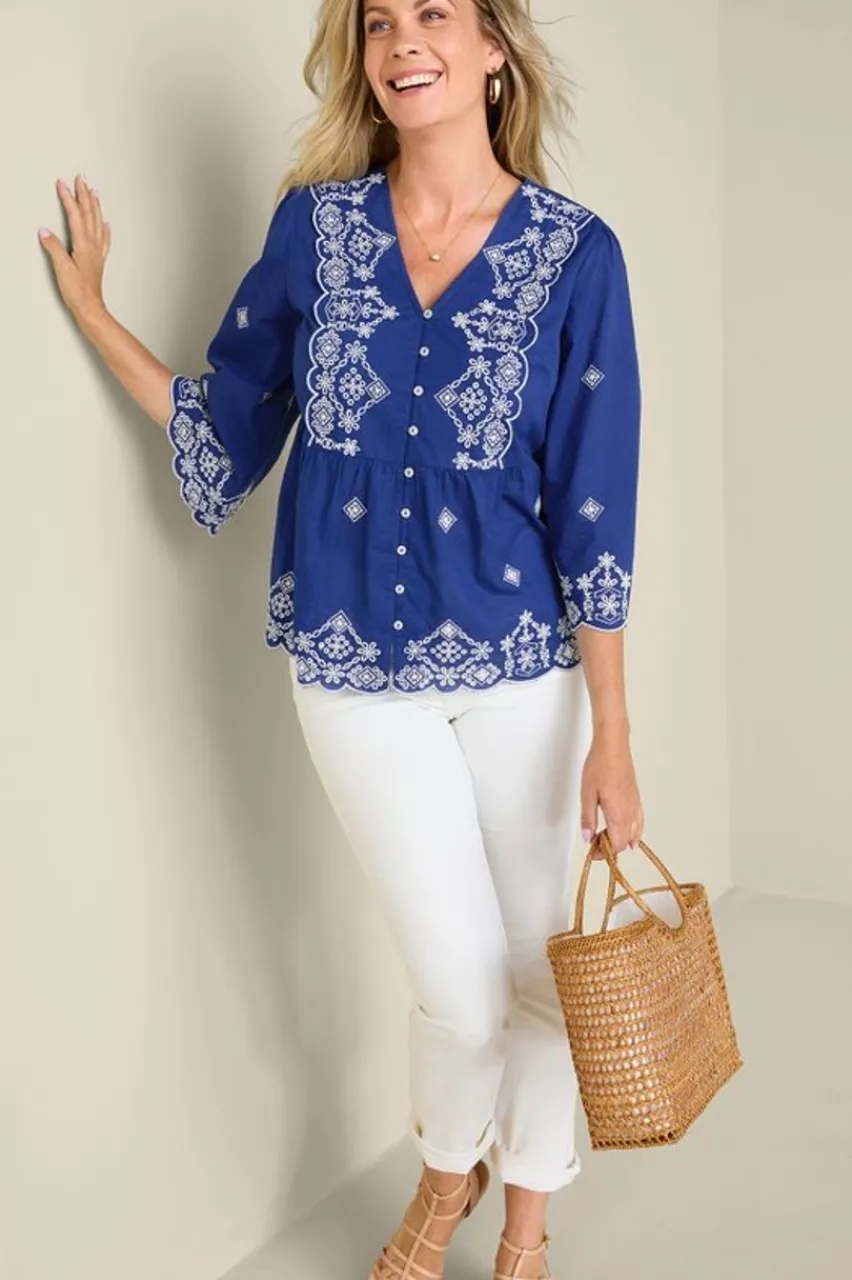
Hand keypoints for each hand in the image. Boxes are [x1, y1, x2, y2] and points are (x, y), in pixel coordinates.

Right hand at [39, 174, 110, 323]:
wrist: (90, 308)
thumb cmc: (78, 291)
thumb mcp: (62, 268)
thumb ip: (54, 248)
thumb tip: (45, 232)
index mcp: (84, 244)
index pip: (75, 215)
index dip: (68, 198)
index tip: (63, 183)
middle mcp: (93, 245)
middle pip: (90, 214)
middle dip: (85, 194)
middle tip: (81, 179)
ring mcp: (97, 252)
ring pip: (98, 222)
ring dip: (95, 206)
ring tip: (94, 192)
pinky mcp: (98, 261)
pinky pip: (104, 239)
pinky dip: (104, 228)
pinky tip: (106, 224)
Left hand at [580, 725, 644, 858]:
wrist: (613, 746)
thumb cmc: (599, 766)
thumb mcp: (587, 794)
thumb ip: (588, 818)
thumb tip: (588, 837)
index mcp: (618, 814)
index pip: (615, 845)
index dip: (603, 853)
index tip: (592, 851)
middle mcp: (630, 812)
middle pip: (624, 841)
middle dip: (610, 847)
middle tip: (595, 844)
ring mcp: (635, 805)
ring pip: (633, 833)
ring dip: (621, 840)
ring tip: (607, 840)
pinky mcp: (636, 798)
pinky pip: (639, 822)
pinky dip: (635, 832)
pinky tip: (632, 836)